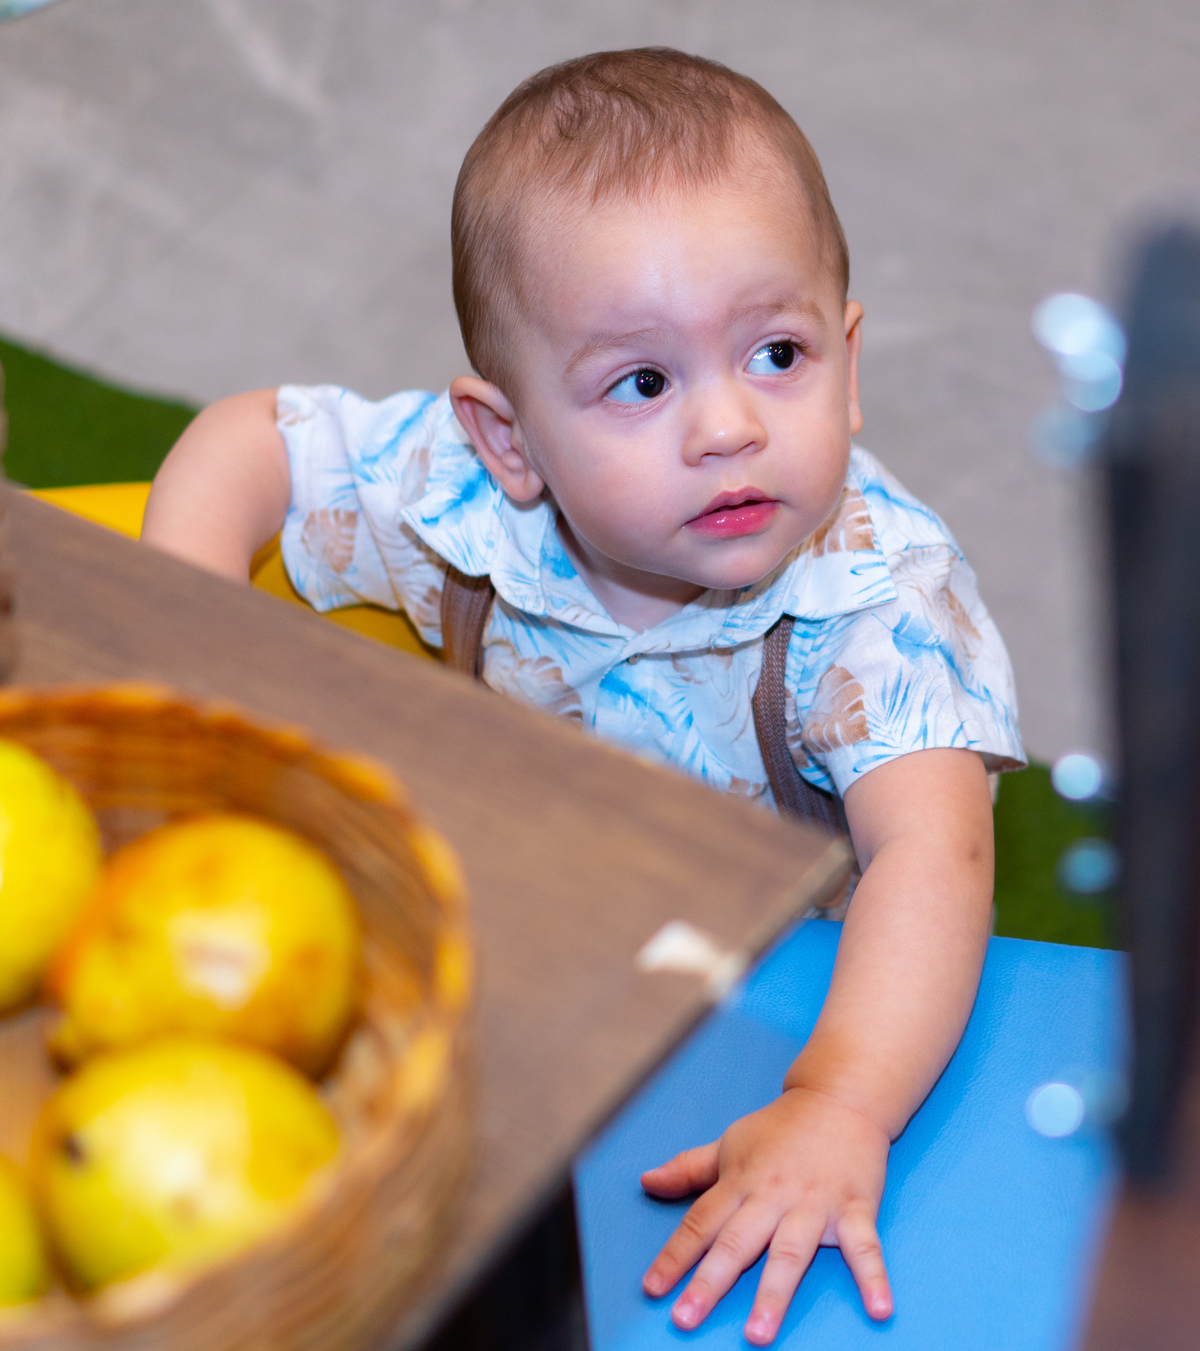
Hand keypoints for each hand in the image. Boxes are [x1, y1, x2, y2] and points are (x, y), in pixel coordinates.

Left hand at [640, 1086, 892, 1344]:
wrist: (840, 1097)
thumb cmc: (782, 1128)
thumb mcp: (731, 1143)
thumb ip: (690, 1168)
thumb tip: (647, 1182)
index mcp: (741, 1183)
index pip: (700, 1223)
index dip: (675, 1256)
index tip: (653, 1289)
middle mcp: (773, 1195)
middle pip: (736, 1243)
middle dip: (710, 1282)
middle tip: (686, 1319)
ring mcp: (815, 1203)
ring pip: (790, 1252)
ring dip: (774, 1294)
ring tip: (758, 1334)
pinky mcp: (856, 1207)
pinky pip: (865, 1247)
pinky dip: (874, 1278)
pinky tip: (880, 1310)